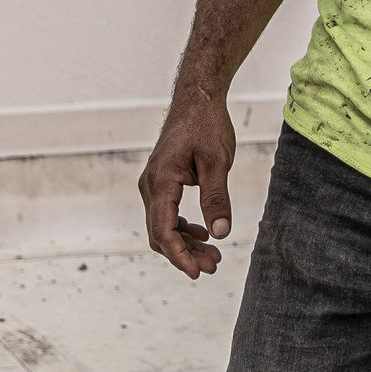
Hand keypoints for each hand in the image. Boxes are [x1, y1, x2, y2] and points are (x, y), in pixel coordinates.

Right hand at [139, 90, 235, 277]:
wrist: (197, 98)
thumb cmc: (207, 124)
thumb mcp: (217, 162)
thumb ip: (216, 198)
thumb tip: (220, 234)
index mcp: (160, 181)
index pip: (163, 230)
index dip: (180, 255)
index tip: (198, 273)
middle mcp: (150, 185)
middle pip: (161, 233)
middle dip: (185, 253)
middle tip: (214, 265)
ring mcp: (153, 183)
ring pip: (163, 226)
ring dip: (186, 243)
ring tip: (213, 256)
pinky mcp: (161, 181)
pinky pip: (166, 214)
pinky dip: (182, 228)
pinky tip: (203, 233)